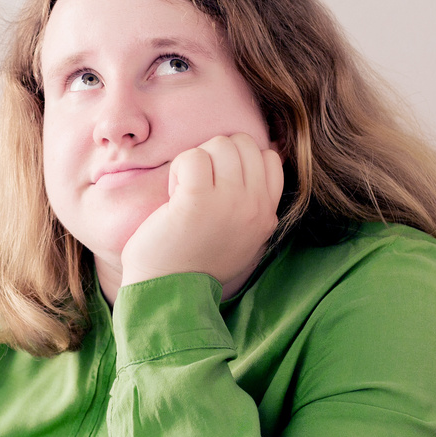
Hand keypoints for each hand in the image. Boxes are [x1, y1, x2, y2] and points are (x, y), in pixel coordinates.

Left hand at [119, 133, 284, 291]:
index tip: (217, 188)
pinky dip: (179, 169)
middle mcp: (255, 208)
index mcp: (267, 215)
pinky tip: (174, 196)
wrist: (166, 292)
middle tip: (198, 189)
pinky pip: (193, 156)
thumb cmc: (193, 262)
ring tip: (185, 194)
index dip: (238, 161)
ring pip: (221, 144)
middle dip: (215, 156)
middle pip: (244, 144)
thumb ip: (253, 202)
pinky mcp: (198, 200)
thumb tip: (267, 153)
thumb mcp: (240, 235)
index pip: (269, 158)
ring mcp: (230, 203)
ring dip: (196, 162)